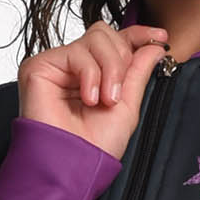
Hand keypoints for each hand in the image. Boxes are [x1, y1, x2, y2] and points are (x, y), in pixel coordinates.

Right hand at [18, 20, 170, 159]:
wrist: (73, 165)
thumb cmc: (95, 146)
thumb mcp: (128, 106)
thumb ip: (138, 72)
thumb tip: (155, 46)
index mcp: (95, 74)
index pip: (116, 41)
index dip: (138, 34)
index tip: (160, 38)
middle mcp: (74, 67)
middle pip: (105, 34)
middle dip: (121, 60)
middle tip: (118, 93)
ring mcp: (57, 65)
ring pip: (95, 38)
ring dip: (109, 70)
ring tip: (105, 100)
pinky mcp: (39, 66)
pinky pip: (77, 52)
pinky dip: (90, 75)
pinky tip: (88, 98)